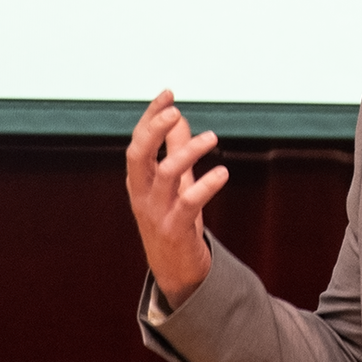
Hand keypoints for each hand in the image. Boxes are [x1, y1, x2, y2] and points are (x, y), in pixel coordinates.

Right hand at [126, 90, 228, 308]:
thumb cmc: (173, 218)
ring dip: (188, 152)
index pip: (138, 141)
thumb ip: (174, 150)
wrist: (175, 268)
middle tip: (174, 111)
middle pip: (138, 155)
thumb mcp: (173, 182)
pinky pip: (189, 203)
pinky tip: (223, 172)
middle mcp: (141, 193)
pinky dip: (206, 186)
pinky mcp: (175, 229)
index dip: (150, 117)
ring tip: (213, 137)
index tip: (168, 93)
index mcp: (139, 179)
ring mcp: (156, 212)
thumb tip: (179, 117)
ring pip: (166, 175)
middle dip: (153, 130)